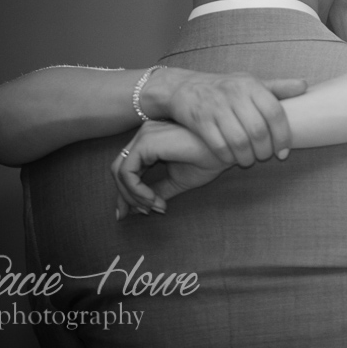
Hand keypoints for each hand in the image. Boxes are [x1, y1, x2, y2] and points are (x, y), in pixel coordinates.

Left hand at [111, 120, 228, 217]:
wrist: (227, 149)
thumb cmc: (208, 160)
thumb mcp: (177, 180)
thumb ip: (157, 190)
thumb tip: (138, 208)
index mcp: (152, 140)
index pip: (128, 167)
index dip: (127, 192)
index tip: (135, 213)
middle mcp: (145, 133)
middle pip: (119, 169)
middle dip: (125, 196)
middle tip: (141, 214)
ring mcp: (144, 135)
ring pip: (120, 172)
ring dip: (133, 196)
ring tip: (154, 207)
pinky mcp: (146, 142)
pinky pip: (127, 172)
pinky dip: (136, 191)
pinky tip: (154, 200)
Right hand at [163, 72, 306, 166]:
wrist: (183, 88)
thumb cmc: (225, 88)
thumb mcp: (250, 83)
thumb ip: (277, 88)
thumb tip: (305, 86)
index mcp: (251, 85)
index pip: (275, 112)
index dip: (283, 136)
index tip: (284, 152)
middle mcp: (234, 94)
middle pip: (258, 130)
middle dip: (265, 150)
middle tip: (264, 157)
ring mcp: (216, 107)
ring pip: (239, 140)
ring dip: (247, 157)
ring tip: (249, 161)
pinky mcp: (199, 120)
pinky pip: (218, 145)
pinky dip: (227, 157)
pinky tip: (231, 159)